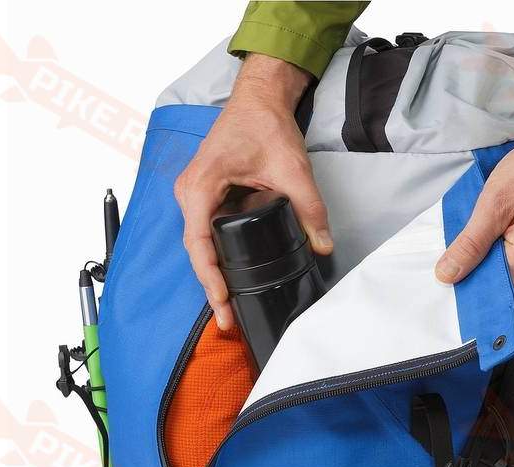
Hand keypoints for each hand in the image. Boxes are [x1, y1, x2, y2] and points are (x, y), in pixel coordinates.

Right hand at [174, 54, 331, 329]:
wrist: (259, 99)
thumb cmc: (265, 124)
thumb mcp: (293, 168)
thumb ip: (310, 208)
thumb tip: (323, 246)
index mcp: (201, 186)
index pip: (199, 244)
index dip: (210, 279)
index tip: (222, 305)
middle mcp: (190, 193)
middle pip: (197, 251)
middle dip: (212, 287)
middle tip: (228, 320)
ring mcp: (196, 196)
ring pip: (201, 245)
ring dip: (215, 275)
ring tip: (229, 308)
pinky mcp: (207, 197)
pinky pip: (208, 233)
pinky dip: (220, 258)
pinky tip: (233, 280)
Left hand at [434, 120, 513, 286]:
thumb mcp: (494, 204)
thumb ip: (470, 245)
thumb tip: (447, 276)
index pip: (485, 283)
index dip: (467, 268)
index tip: (459, 245)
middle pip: (499, 273)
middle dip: (484, 252)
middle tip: (485, 217)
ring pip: (511, 261)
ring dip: (499, 241)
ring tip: (504, 211)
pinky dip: (513, 237)